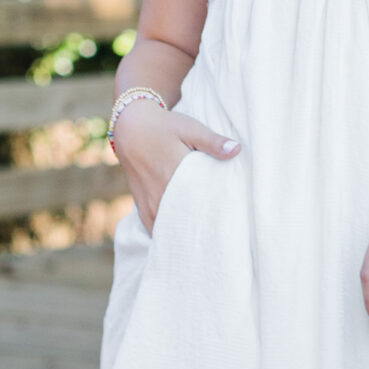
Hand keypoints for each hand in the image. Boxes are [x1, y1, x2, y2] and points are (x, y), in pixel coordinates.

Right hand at [111, 100, 239, 233]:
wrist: (131, 129)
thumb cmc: (165, 127)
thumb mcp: (191, 128)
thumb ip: (213, 141)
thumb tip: (237, 150)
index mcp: (174, 175)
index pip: (199, 204)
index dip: (215, 216)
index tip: (231, 223)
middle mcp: (159, 194)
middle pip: (184, 221)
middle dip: (202, 230)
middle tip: (221, 237)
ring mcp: (149, 203)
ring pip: (169, 228)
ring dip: (184, 233)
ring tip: (203, 241)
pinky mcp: (142, 206)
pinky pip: (154, 228)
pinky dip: (167, 234)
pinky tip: (182, 239)